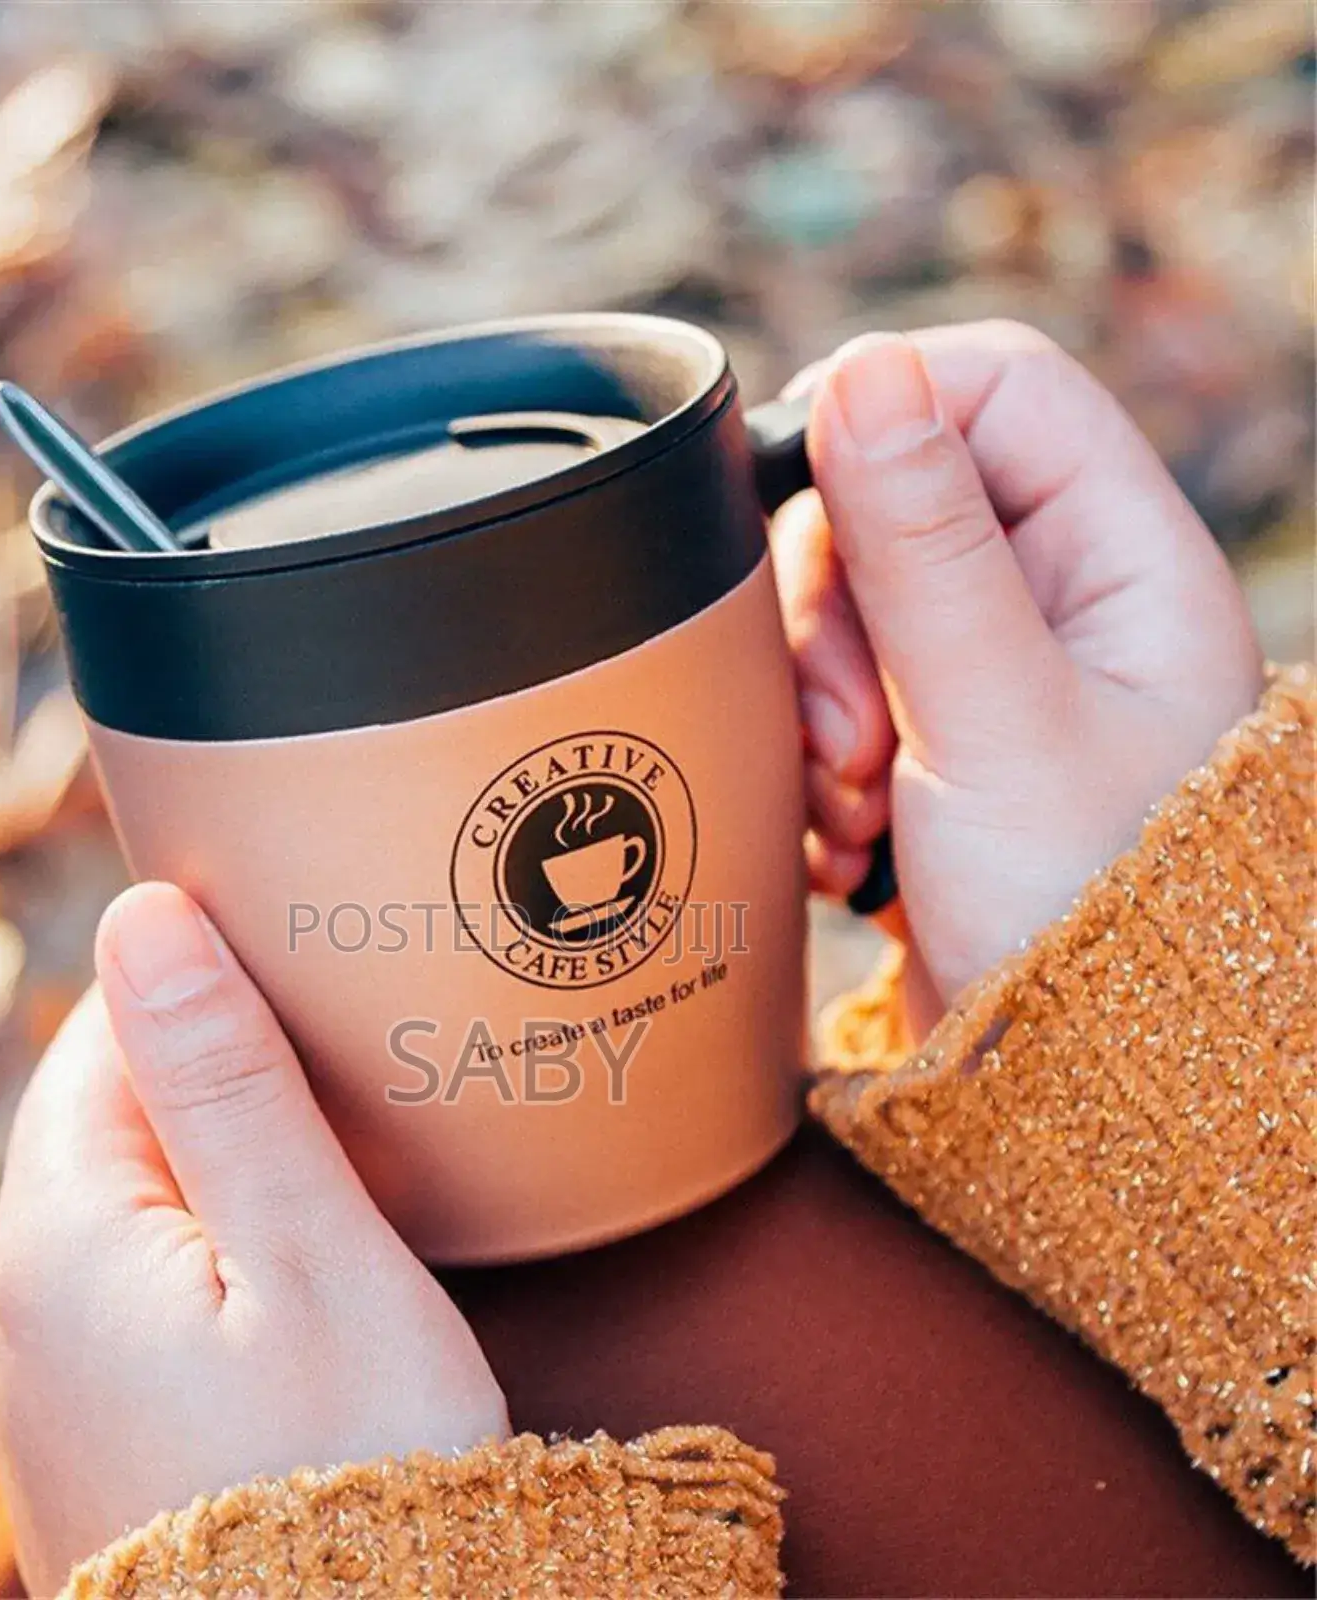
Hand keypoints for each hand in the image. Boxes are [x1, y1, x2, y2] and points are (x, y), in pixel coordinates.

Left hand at [0, 883, 508, 1595]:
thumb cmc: (353, 1463)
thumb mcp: (310, 1250)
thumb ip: (222, 1081)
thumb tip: (140, 915)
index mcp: (62, 1242)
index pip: (98, 1045)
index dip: (198, 989)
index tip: (300, 967)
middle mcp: (25, 1317)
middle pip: (105, 1125)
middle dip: (207, 1074)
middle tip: (335, 1056)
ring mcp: (54, 1392)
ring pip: (124, 1211)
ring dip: (211, 1162)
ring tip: (327, 1151)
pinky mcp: (100, 1445)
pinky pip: (136, 1297)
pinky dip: (206, 1250)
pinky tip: (288, 1274)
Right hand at [774, 321, 1262, 1036]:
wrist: (1070, 1089)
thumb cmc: (1084, 912)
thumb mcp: (997, 715)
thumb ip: (923, 543)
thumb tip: (866, 368)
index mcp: (1120, 559)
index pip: (996, 391)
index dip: (888, 414)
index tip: (804, 496)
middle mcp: (1061, 602)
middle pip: (895, 503)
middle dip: (835, 614)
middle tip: (850, 735)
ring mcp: (992, 677)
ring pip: (848, 605)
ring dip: (818, 700)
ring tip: (856, 810)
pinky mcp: (934, 748)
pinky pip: (835, 691)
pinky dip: (817, 756)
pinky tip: (850, 839)